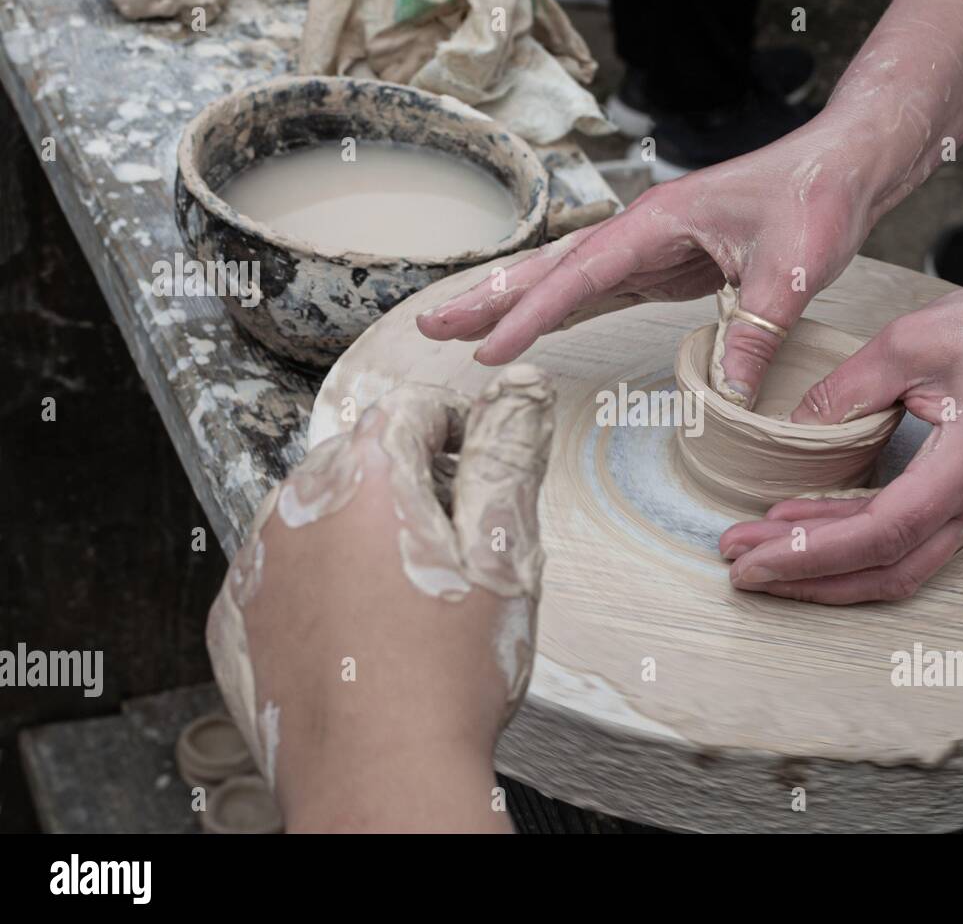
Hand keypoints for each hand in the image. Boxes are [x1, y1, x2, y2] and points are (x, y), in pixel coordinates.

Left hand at [206, 368, 553, 830]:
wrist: (379, 781)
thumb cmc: (445, 676)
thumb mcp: (502, 552)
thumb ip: (509, 454)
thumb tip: (519, 387)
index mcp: (365, 478)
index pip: (413, 409)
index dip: (462, 431)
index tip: (481, 471)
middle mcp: (296, 508)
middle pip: (362, 460)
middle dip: (412, 484)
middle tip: (458, 548)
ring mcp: (258, 566)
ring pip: (320, 515)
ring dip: (364, 533)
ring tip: (411, 598)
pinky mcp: (237, 620)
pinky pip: (283, 573)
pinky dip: (320, 584)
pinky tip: (362, 630)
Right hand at [416, 113, 878, 406]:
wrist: (843, 168)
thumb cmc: (816, 199)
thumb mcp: (792, 271)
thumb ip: (754, 332)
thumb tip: (726, 396)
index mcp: (658, 222)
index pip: (580, 275)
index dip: (531, 315)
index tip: (488, 350)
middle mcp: (642, 233)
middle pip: (551, 269)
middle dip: (490, 299)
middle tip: (431, 327)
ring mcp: (651, 249)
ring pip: (567, 281)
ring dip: (515, 305)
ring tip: (463, 331)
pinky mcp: (667, 266)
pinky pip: (601, 292)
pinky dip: (562, 310)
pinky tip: (536, 326)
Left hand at [719, 269, 962, 602]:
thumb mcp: (912, 340)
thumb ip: (847, 390)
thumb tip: (790, 431)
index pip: (880, 534)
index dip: (809, 553)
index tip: (752, 557)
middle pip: (885, 571)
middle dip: (806, 576)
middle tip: (740, 566)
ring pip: (898, 567)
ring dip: (827, 568)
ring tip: (761, 552)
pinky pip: (909, 541)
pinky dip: (854, 544)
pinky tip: (807, 524)